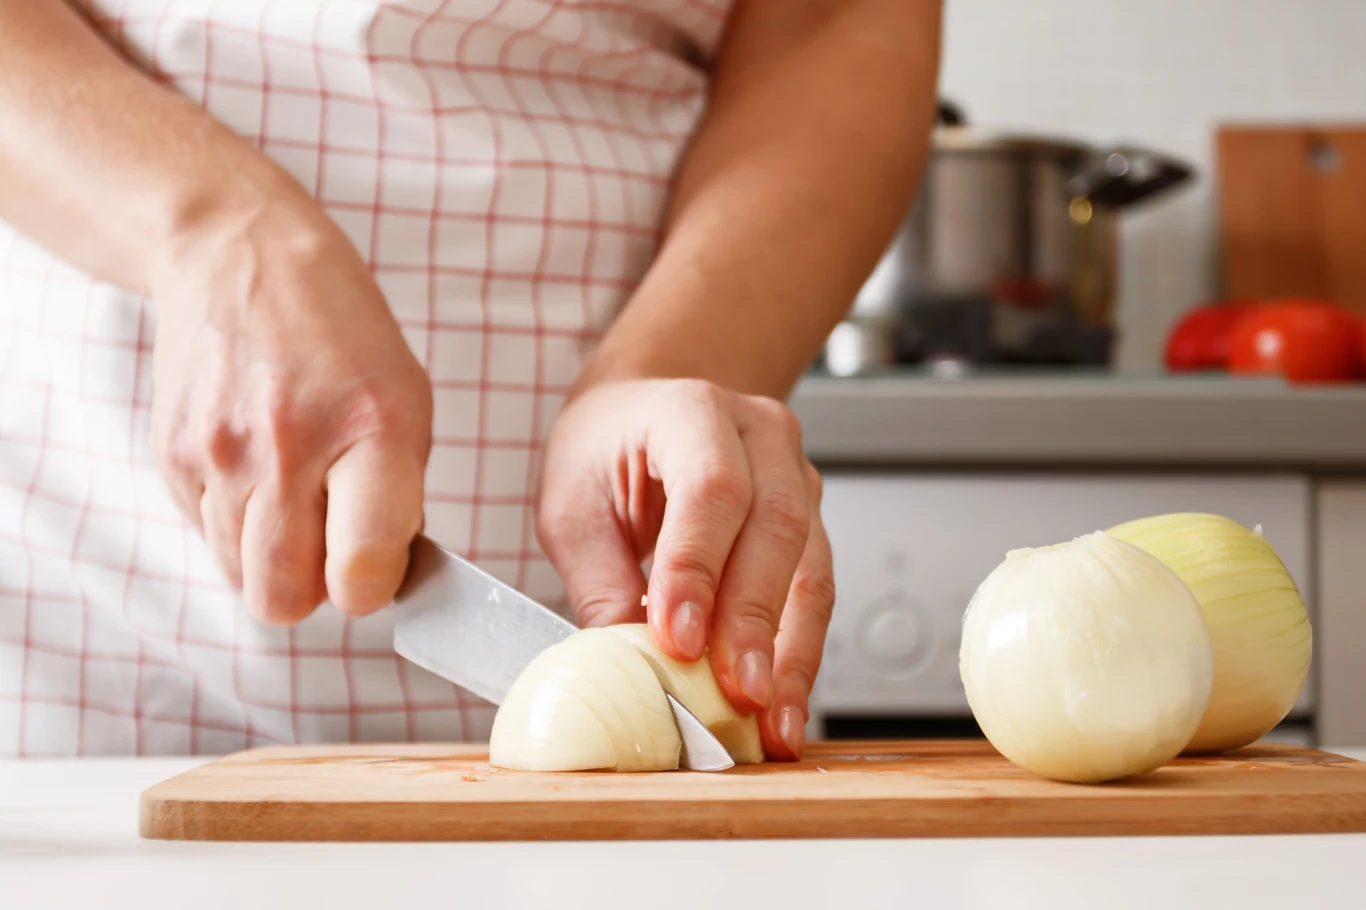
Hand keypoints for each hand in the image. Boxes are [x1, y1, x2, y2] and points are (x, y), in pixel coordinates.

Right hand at [148, 198, 431, 622]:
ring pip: (239, 577)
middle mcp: (289, 447)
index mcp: (371, 431)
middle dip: (311, 589)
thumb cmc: (341, 335)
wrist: (239, 255)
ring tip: (292, 495)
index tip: (376, 571)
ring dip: (269, 558)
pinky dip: (234, 523)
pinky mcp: (171, 455)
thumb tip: (381, 579)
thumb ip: (400, 497)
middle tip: (330, 543)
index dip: (371, 590)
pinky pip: (204, 536)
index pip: (360, 569)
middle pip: (282, 598)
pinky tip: (254, 468)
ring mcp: (220, 453)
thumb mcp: (408, 401)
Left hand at [536, 378, 834, 759]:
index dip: (698, 569)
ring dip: (793, 653)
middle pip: (776, 528)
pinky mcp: (810, 520)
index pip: (710, 489)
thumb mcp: (573, 508)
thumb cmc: (605, 450)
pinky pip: (816, 590)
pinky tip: (784, 703)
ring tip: (772, 722)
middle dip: (754, 623)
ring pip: (811, 567)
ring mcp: (796, 474)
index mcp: (692, 411)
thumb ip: (600, 583)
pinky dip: (800, 652)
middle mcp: (760, 434)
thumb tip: (627, 670)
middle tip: (736, 695)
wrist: (642, 411)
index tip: (679, 642)